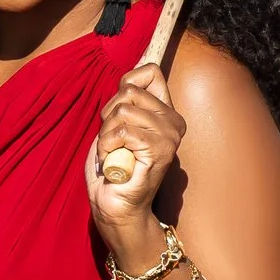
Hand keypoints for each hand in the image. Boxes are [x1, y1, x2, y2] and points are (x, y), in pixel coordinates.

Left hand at [86, 61, 184, 254]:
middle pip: (128, 90)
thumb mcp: (114, 126)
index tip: (117, 113)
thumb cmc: (112, 168)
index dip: (125, 84)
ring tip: (113, 153)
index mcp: (164, 113)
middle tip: (112, 142)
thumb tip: (129, 80)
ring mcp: (169, 136)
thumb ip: (124, 102)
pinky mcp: (161, 150)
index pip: (150, 72)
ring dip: (107, 134)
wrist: (115, 207)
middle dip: (108, 116)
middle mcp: (173, 121)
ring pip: (123, 110)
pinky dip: (108, 146)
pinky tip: (114, 163)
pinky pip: (123, 131)